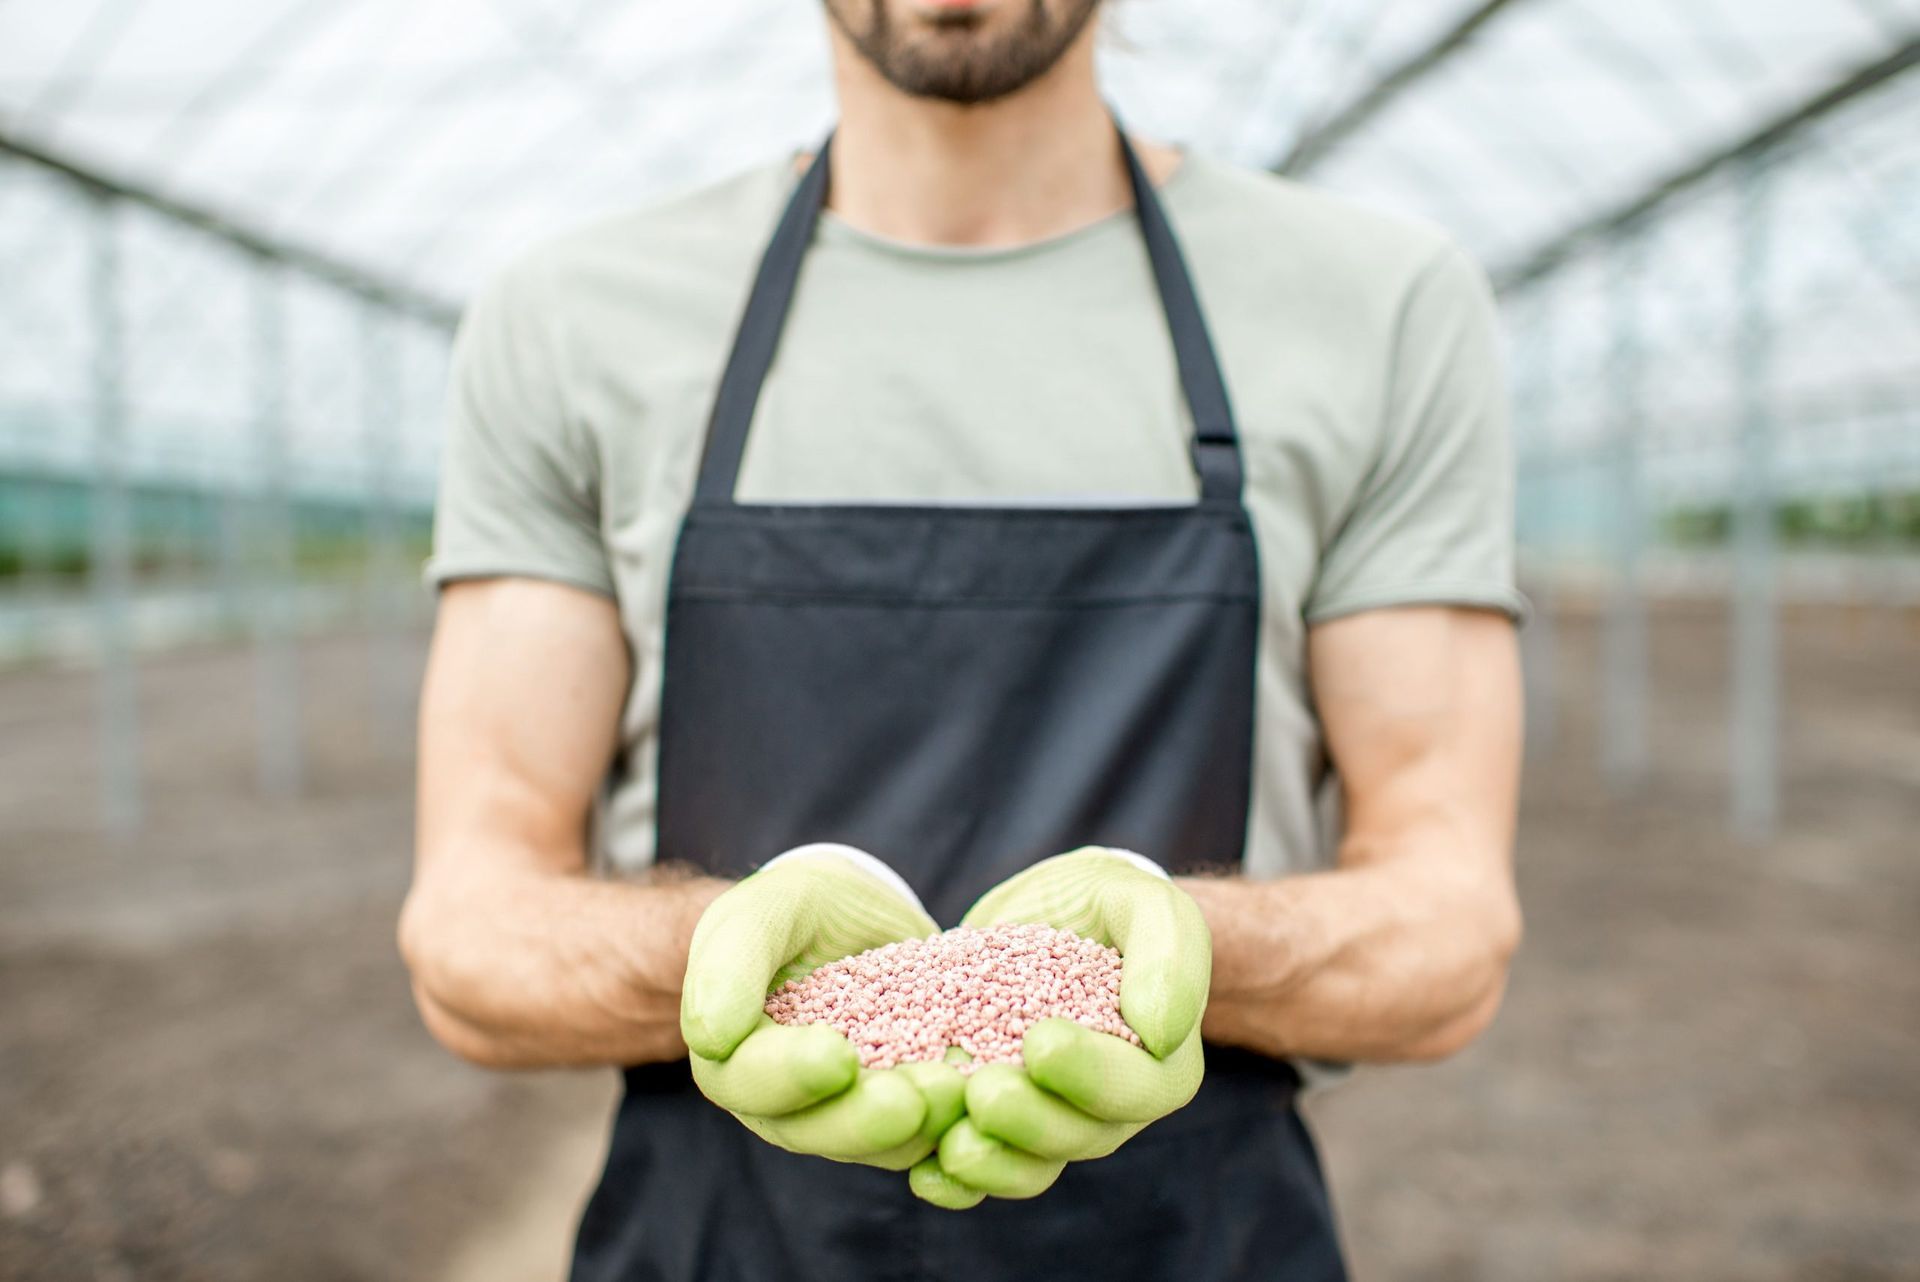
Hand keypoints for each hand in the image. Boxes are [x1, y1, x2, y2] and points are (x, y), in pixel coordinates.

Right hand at [682, 845, 964, 1166]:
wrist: (859, 914)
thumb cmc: (798, 908)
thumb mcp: (762, 910)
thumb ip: (729, 963)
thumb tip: (710, 1036)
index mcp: (732, 1058)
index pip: (748, 1081)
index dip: (789, 1075)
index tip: (836, 1055)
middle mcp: (783, 1102)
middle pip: (812, 1130)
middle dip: (862, 1119)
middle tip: (912, 1098)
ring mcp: (846, 1113)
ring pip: (875, 1144)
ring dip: (917, 1128)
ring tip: (957, 1091)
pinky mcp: (905, 1112)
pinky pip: (928, 1135)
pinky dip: (956, 1125)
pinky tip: (987, 1097)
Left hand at [909, 847, 1210, 1206]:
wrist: (1054, 915)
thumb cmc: (1109, 905)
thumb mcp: (1145, 902)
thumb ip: (1168, 955)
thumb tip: (1159, 1031)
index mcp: (1161, 1064)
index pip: (1138, 1085)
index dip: (1091, 1073)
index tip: (1040, 1042)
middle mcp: (1112, 1109)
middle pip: (1079, 1135)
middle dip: (1030, 1121)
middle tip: (982, 1093)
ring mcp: (1053, 1124)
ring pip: (1030, 1164)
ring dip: (991, 1162)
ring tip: (949, 1146)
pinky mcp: (1000, 1127)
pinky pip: (984, 1166)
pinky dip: (954, 1182)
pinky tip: (922, 1173)